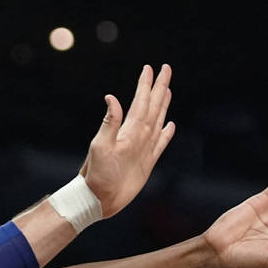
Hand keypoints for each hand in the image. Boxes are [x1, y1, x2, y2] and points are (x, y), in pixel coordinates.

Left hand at [79, 64, 175, 218]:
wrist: (98, 199)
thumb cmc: (96, 175)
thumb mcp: (100, 147)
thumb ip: (109, 123)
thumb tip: (110, 97)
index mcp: (128, 131)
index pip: (140, 102)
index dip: (145, 85)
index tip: (150, 68)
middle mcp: (137, 136)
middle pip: (152, 106)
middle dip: (158, 88)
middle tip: (165, 69)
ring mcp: (142, 148)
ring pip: (157, 121)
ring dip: (162, 105)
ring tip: (167, 90)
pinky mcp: (146, 163)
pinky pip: (160, 144)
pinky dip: (166, 134)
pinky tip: (170, 125)